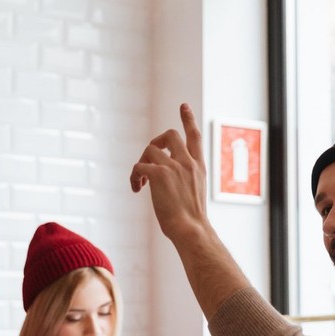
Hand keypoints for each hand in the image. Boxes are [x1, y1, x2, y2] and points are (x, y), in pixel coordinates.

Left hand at [129, 103, 208, 242]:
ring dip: (142, 162)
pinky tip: (137, 189)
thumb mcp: (193, 195)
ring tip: (142, 181)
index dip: (188, 119)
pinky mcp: (160, 174)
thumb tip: (162, 178)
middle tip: (150, 156)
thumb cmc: (192, 222)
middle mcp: (188, 163)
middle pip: (171, 134)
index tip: (183, 106)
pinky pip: (139, 166)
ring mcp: (175, 166)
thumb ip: (183, 180)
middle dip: (157, 141)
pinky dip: (134, 177)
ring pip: (151, 148)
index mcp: (199, 167)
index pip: (195, 137)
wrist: (191, 230)